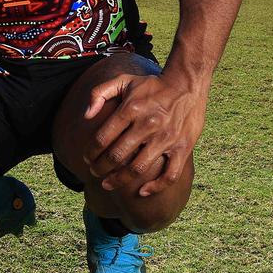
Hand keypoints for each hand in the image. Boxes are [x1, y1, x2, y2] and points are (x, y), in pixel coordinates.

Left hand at [83, 73, 207, 196]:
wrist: (187, 83)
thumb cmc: (152, 86)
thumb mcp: (123, 80)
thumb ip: (99, 93)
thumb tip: (85, 115)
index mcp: (131, 109)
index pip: (102, 138)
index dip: (90, 153)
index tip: (86, 159)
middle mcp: (147, 124)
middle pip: (116, 156)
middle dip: (100, 168)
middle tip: (94, 173)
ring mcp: (166, 138)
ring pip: (138, 168)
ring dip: (118, 180)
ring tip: (108, 184)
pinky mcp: (183, 148)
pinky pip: (170, 175)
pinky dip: (156, 187)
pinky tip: (142, 191)